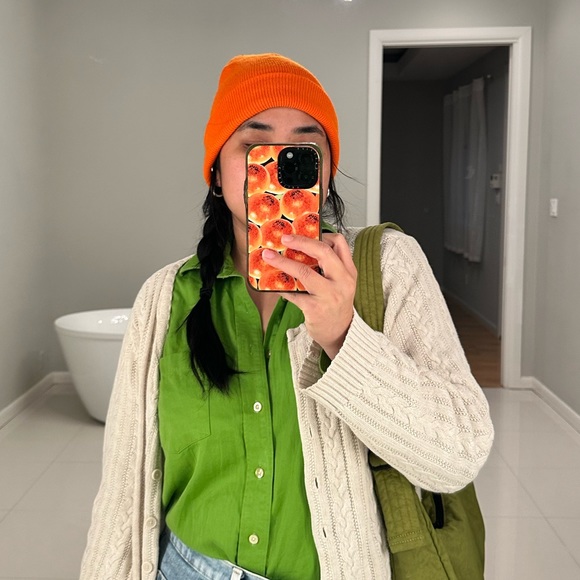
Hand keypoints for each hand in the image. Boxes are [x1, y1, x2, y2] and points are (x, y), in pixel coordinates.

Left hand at [261, 233, 356, 358]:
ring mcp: (329, 295)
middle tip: (284, 238)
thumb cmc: (336, 305)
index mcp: (349, 271)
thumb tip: (300, 250)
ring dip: (282, 262)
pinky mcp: (315, 308)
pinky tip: (274, 286)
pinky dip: (281, 288)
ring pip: (304, 271)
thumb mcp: (341, 284)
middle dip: (300, 241)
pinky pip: (294, 293)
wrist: (341, 333)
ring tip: (268, 257)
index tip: (305, 233)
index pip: (339, 243)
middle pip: (322, 252)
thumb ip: (329, 267)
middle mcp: (342, 281)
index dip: (322, 234)